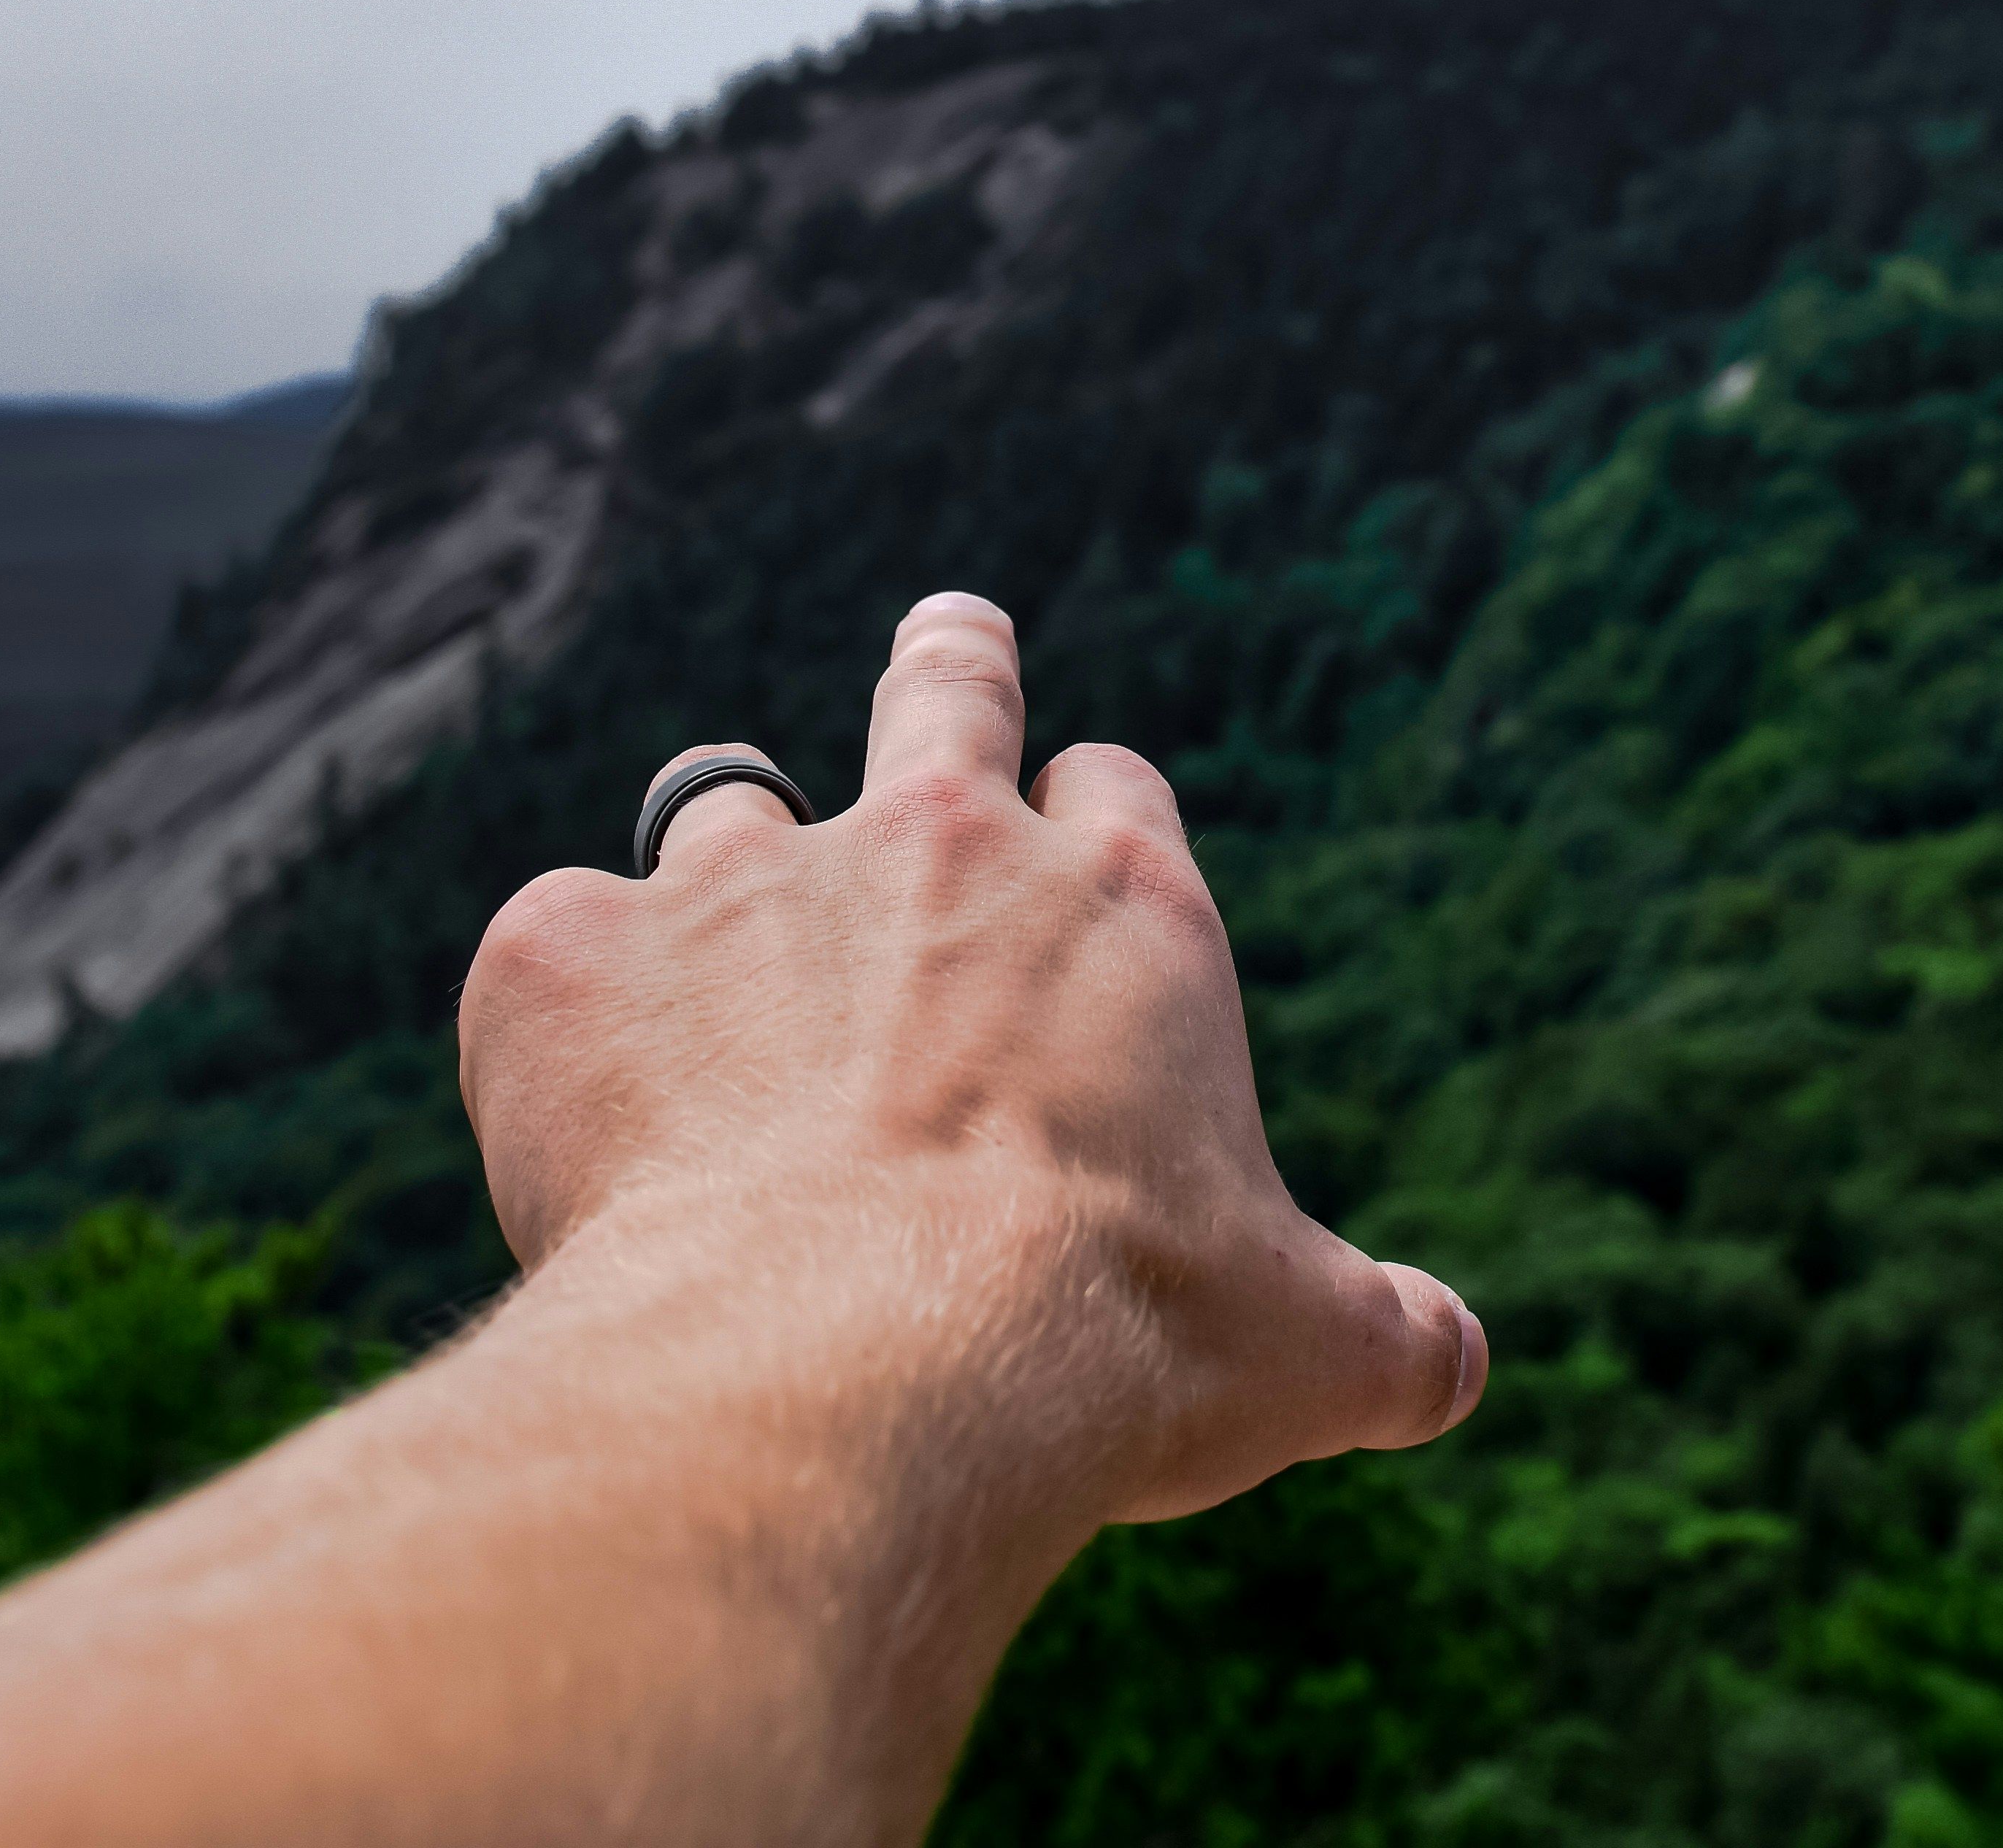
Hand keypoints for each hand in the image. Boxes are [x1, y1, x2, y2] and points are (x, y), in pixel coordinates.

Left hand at [459, 589, 1484, 1533]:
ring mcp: (736, 887)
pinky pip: (552, 946)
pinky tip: (583, 1130)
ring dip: (720, 896)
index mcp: (1117, 907)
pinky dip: (565, 1025)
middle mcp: (932, 849)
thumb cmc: (1105, 1347)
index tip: (1077, 843)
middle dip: (948, 664)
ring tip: (702, 987)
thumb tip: (1450, 1364)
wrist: (855, 1365)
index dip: (1092, 824)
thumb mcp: (1302, 1353)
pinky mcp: (567, 960)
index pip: (1113, 796)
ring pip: (717, 819)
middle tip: (947, 637)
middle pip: (939, 694)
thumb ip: (1387, 1335)